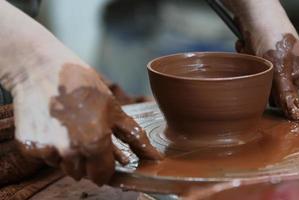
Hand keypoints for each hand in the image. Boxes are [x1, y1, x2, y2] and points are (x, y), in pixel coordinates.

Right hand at [15, 63, 161, 185]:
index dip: (107, 167)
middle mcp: (70, 152)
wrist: (43, 69)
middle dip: (89, 160)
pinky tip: (55, 127)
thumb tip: (156, 158)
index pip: (103, 176)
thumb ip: (135, 138)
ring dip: (71, 155)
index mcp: (94, 143)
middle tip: (88, 137)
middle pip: (83, 173)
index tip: (106, 157)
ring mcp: (47, 150)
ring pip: (64, 167)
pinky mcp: (29, 146)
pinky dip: (52, 148)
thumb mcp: (115, 110)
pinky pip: (47, 157)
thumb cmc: (83, 86)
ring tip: (71, 129)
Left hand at [225, 0, 298, 119]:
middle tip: (261, 60)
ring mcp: (280, 65)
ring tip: (255, 51)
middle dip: (260, 77)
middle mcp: (295, 72)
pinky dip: (247, 59)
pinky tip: (249, 47)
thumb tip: (297, 116)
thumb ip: (287, 94)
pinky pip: (252, 69)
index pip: (286, 99)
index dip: (272, 90)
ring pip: (259, 80)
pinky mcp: (265, 59)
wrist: (256, 16)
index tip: (269, 76)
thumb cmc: (273, 40)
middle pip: (271, 91)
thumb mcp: (279, 71)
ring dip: (252, 68)